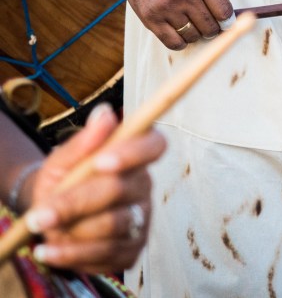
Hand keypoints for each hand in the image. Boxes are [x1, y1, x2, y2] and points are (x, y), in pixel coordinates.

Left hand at [26, 105, 165, 273]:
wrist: (51, 215)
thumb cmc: (63, 180)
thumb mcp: (63, 159)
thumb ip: (84, 141)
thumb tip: (104, 113)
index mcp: (135, 155)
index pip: (154, 146)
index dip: (133, 153)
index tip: (101, 162)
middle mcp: (144, 186)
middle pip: (121, 191)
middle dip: (76, 203)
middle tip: (39, 215)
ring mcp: (141, 219)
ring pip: (113, 226)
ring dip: (72, 231)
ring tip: (43, 230)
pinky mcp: (132, 249)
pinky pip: (108, 255)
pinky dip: (74, 256)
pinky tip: (51, 251)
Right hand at [113, 0, 232, 49]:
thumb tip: (227, 13)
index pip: (224, 11)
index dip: (228, 21)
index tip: (226, 23)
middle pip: (209, 27)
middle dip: (213, 29)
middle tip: (209, 26)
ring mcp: (166, 7)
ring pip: (192, 36)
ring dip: (196, 34)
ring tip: (193, 26)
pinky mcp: (151, 18)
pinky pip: (173, 42)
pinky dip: (181, 42)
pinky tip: (181, 34)